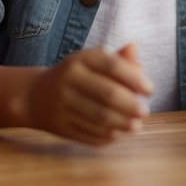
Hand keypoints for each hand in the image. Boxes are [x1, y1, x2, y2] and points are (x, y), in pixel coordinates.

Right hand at [24, 42, 153, 145]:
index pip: (112, 66)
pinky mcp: (61, 126)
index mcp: (80, 60)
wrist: (36, 97)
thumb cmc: (76, 76)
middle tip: (145, 111)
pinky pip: (90, 134)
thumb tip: (135, 49)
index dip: (135, 78)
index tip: (149, 90)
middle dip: (131, 105)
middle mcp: (69, 80)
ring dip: (123, 123)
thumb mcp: (92, 62)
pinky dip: (109, 136)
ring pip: (100, 118)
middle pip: (107, 94)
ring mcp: (63, 105)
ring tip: (137, 125)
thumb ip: (117, 59)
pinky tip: (120, 133)